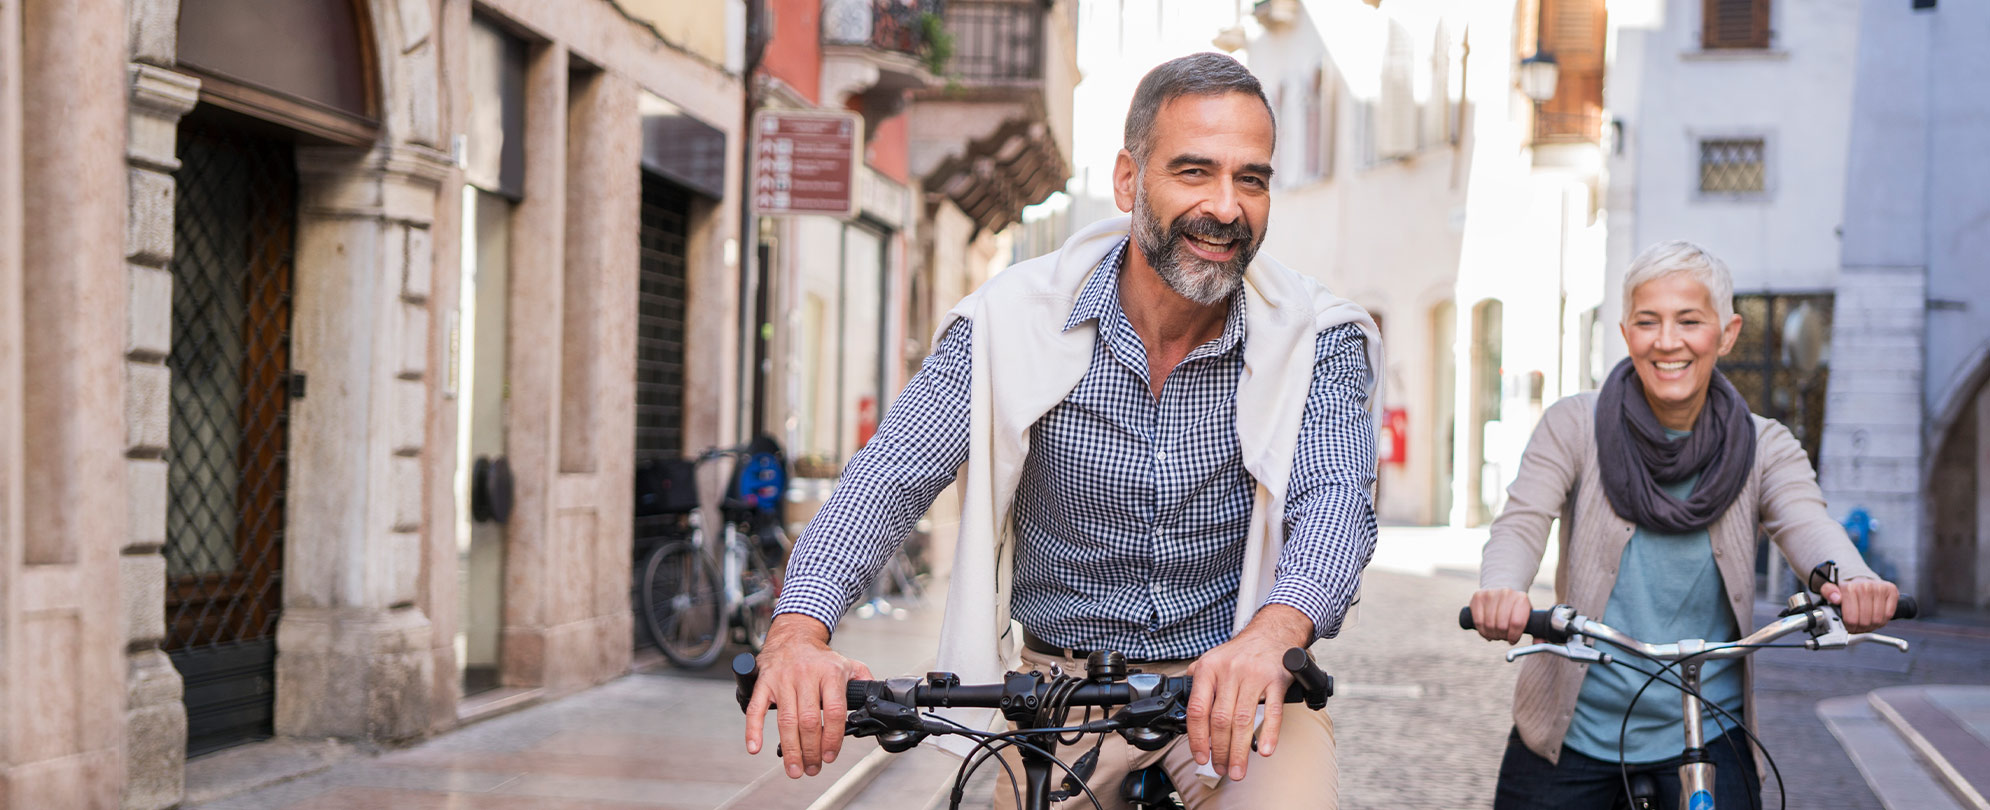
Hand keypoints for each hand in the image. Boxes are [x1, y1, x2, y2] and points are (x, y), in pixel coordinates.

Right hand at [743, 613, 873, 778]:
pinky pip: (756, 709)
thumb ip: (864, 683)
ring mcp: (783, 679)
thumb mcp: (848, 664)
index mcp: (830, 673)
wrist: (794, 635)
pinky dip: (753, 730)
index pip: (833, 711)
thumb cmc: (820, 657)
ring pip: (786, 720)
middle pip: (809, 721)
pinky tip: (755, 747)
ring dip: (790, 750)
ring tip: (795, 769)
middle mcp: (806, 675)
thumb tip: (876, 703)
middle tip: (812, 768)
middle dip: (811, 751)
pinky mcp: (764, 682)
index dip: (832, 738)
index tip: (830, 755)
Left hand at [1185, 604, 1310, 781]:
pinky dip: (1269, 733)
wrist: (1271, 632)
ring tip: (1237, 769)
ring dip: (1239, 750)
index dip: (1197, 738)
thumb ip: (1197, 682)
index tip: (1201, 756)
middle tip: (1221, 769)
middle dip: (1220, 751)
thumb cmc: (1240, 652)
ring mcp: (1254, 675)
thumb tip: (1183, 709)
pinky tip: (1264, 750)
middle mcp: (1230, 671)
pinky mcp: (1276, 680)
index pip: (1198, 710)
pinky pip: (1272, 711)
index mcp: (1209, 669)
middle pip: (1221, 720)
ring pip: (1244, 720)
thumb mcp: (1211, 659)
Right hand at [1469, 588, 1533, 643]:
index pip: (1517, 623)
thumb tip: (1539, 643)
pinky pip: (1478, 621)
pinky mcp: (1478, 597)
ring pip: (1489, 625)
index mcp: (1522, 599)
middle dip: (1502, 636)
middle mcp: (1506, 593)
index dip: (1513, 636)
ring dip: (1492, 635)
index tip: (1512, 640)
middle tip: (1503, 637)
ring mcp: (1491, 594)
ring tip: (1496, 634)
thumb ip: (1537, 632)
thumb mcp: (1529, 617)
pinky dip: (1482, 631)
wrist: (1502, 593)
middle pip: (1501, 626)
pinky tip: (1487, 631)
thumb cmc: (1516, 610)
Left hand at [1820, 577, 1898, 633]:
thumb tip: (1836, 598)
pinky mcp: (1891, 590)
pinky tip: (1875, 616)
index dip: (1849, 627)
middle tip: (1857, 625)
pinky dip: (1883, 620)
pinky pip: (1889, 614)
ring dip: (1872, 625)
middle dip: (1860, 627)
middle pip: (1865, 621)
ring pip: (1878, 620)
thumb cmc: (1847, 590)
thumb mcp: (1830, 590)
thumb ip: (1828, 593)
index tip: (1848, 625)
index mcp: (1849, 588)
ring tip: (1866, 621)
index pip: (1851, 619)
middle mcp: (1866, 586)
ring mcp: (1880, 588)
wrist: (1862, 581)